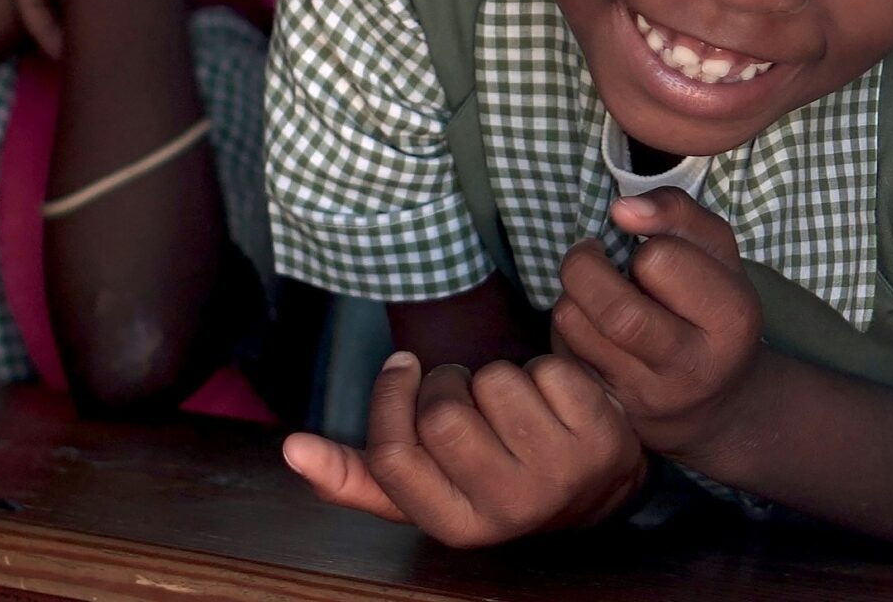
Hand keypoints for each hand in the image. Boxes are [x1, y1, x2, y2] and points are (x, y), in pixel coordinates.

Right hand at [283, 349, 646, 544]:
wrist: (599, 481)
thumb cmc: (497, 474)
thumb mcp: (431, 488)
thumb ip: (359, 474)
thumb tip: (291, 450)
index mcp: (458, 526)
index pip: (395, 455)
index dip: (392, 398)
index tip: (403, 366)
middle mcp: (509, 511)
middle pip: (443, 415)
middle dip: (448, 382)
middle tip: (465, 389)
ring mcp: (560, 475)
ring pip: (495, 383)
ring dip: (498, 373)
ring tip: (512, 398)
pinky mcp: (601, 437)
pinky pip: (549, 369)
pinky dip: (548, 367)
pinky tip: (554, 396)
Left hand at [549, 190, 762, 459]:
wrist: (716, 403)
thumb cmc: (713, 310)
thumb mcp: (718, 255)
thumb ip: (678, 212)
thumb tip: (622, 208)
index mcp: (732, 319)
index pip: (662, 262)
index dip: (647, 246)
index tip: (652, 254)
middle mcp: (693, 366)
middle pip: (616, 311)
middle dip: (586, 267)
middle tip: (589, 253)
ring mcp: (649, 396)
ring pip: (577, 328)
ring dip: (570, 294)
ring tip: (589, 289)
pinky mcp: (612, 412)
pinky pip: (561, 356)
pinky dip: (564, 328)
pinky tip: (588, 325)